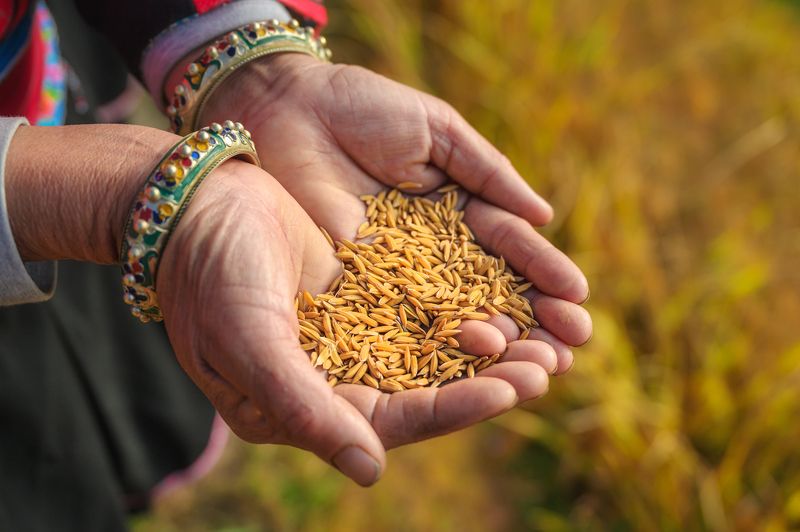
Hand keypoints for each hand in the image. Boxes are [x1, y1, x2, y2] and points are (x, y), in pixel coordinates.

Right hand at [156, 161, 555, 484]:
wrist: (192, 200)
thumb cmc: (207, 273)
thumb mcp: (249, 342)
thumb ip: (305, 408)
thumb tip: (370, 471)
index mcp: (298, 406)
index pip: (389, 419)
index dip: (453, 408)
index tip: (511, 390)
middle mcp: (329, 377)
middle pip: (423, 390)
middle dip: (486, 379)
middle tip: (546, 367)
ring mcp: (348, 334)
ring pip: (431, 350)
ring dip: (486, 346)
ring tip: (543, 338)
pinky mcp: (361, 292)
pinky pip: (421, 305)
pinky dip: (462, 305)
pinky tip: (505, 297)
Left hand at [200, 54, 591, 364]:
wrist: (282, 109)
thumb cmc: (359, 107)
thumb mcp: (434, 130)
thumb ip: (487, 172)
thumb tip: (545, 215)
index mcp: (454, 211)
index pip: (506, 248)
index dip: (541, 274)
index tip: (577, 299)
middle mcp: (428, 252)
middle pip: (486, 293)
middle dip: (530, 322)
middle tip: (569, 349)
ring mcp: (391, 276)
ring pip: (450, 317)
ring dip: (495, 346)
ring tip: (537, 369)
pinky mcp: (351, 291)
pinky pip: (396, 322)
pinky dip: (434, 347)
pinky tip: (470, 366)